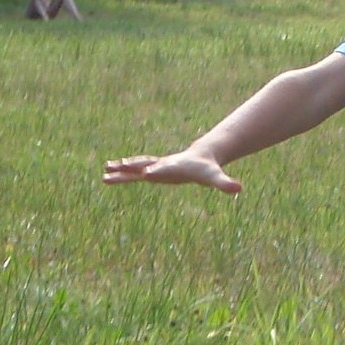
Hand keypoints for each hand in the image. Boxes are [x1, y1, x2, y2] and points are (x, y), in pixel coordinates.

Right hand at [103, 151, 240, 192]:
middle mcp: (162, 166)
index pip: (162, 169)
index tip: (144, 173)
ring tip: (104, 171)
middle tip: (111, 168)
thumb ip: (225, 183)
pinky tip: (112, 174)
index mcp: (173, 167)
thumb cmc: (207, 169)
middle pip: (142, 166)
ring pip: (135, 167)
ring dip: (121, 170)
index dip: (154, 171)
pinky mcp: (154, 170)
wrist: (202, 156)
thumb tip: (239, 188)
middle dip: (127, 168)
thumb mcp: (216, 177)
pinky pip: (136, 171)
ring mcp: (156, 167)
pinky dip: (124, 172)